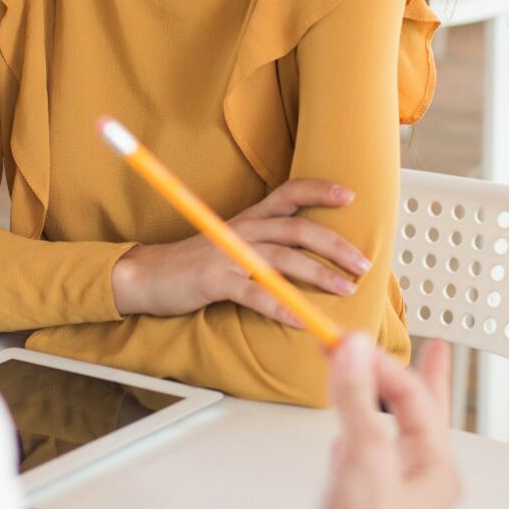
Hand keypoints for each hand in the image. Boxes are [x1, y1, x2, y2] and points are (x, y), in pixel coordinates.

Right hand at [110, 178, 371, 325]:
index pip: (289, 193)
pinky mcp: (216, 281)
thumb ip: (265, 243)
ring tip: (345, 289)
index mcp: (249, 219)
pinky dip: (281, 306)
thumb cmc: (192, 263)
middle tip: (363, 263)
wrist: (145, 276)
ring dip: (320, 275)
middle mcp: (243, 230)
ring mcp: (229, 254)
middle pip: (299, 230)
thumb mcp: (231, 242)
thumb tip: (307, 254)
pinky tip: (301, 318)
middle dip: (336, 245)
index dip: (320, 190)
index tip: (351, 196)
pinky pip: (256, 294)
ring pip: (284, 260)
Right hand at [310, 336, 460, 508]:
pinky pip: (362, 464)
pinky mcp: (362, 508)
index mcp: (436, 468)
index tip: (351, 344)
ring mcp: (392, 495)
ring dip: (380, 410)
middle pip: (420, 416)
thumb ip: (357, 400)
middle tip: (438, 352)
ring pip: (389, 437)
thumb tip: (356, 352)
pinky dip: (352, 448)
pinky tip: (341, 446)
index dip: (382, 365)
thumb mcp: (364, 457)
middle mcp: (420, 481)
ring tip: (386, 390)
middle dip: (420, 381)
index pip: (413, 398)